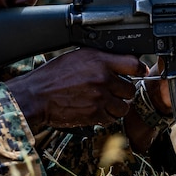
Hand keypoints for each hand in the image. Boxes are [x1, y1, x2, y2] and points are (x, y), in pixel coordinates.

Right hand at [6, 48, 144, 129]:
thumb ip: (99, 59)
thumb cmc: (53, 76)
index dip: (138, 69)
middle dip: (123, 91)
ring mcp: (100, 97)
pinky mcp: (95, 114)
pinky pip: (112, 118)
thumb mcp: (77, 57)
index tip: (139, 72)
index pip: (133, 63)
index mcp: (98, 60)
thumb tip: (117, 62)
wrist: (36, 96)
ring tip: (104, 103)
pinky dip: (106, 116)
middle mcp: (102, 78)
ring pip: (124, 106)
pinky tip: (96, 110)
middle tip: (112, 91)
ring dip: (116, 106)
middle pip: (130, 88)